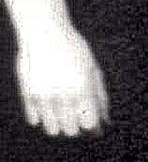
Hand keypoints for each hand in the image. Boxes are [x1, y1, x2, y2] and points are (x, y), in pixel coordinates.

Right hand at [0, 0, 108, 136]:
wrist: (44, 30)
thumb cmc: (73, 48)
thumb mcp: (92, 68)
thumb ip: (99, 95)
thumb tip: (106, 120)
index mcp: (82, 88)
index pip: (89, 124)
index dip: (93, 128)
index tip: (94, 126)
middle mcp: (62, 95)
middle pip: (71, 131)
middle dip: (77, 128)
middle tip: (78, 118)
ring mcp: (42, 96)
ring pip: (52, 129)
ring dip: (59, 125)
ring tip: (63, 113)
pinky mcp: (27, 94)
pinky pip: (34, 119)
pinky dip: (42, 117)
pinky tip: (48, 106)